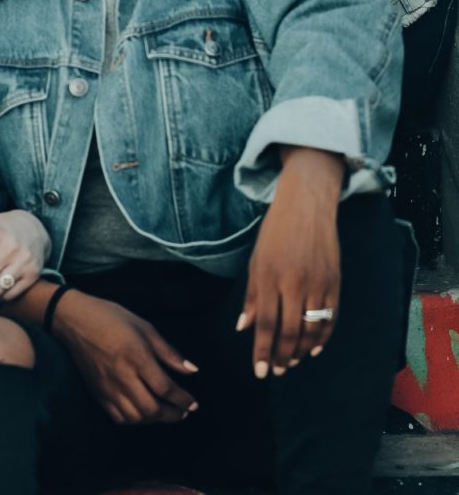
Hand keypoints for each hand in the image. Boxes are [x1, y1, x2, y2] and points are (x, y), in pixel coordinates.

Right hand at [51, 289, 198, 424]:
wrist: (73, 319)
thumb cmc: (110, 317)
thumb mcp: (144, 326)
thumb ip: (168, 351)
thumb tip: (191, 370)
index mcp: (136, 356)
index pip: (165, 388)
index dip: (183, 400)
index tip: (193, 404)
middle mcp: (122, 376)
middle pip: (152, 409)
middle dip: (172, 415)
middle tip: (182, 411)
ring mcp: (107, 387)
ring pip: (136, 417)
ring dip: (154, 419)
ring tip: (163, 412)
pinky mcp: (96, 392)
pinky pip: (118, 417)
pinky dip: (134, 419)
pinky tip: (141, 411)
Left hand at [238, 146, 342, 377]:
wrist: (307, 206)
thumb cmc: (275, 233)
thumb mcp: (255, 260)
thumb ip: (250, 296)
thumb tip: (243, 328)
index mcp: (269, 277)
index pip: (265, 323)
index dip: (262, 351)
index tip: (259, 371)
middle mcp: (294, 283)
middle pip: (289, 332)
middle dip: (281, 356)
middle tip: (275, 371)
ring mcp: (318, 285)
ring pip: (311, 330)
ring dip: (300, 351)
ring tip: (289, 362)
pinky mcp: (335, 284)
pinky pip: (330, 319)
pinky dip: (322, 338)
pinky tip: (312, 349)